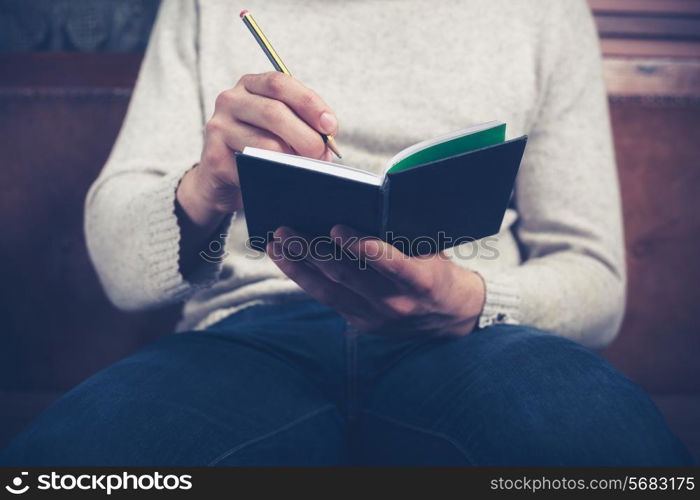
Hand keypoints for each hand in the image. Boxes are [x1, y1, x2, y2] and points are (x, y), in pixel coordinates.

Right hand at [177, 71, 339, 226]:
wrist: (222, 179)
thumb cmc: (262, 149)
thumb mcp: (284, 130)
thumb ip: (305, 126)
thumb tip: (328, 141)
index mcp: (251, 85)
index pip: (280, 83)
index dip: (309, 103)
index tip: (330, 125)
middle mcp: (230, 100)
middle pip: (274, 112)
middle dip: (306, 136)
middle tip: (320, 153)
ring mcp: (218, 127)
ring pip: (266, 143)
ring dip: (292, 160)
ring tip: (303, 169)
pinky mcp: (214, 156)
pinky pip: (252, 167)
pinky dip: (273, 174)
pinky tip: (280, 179)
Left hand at [267, 225, 485, 336]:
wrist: (449, 316)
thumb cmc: (436, 268)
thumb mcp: (430, 251)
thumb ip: (401, 235)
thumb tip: (364, 204)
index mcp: (421, 281)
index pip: (392, 263)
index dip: (364, 248)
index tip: (337, 228)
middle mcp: (396, 302)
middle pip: (347, 276)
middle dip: (313, 252)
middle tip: (286, 230)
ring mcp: (375, 316)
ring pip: (328, 290)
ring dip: (299, 265)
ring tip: (277, 243)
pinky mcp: (360, 322)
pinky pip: (326, 298)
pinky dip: (304, 277)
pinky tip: (285, 259)